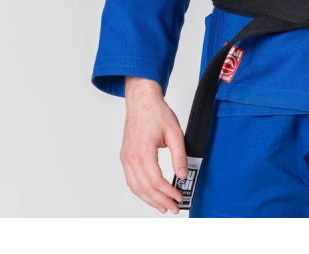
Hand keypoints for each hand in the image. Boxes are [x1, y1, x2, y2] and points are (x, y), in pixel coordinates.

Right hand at [120, 76, 188, 213]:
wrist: (141, 100)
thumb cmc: (156, 112)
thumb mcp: (174, 131)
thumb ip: (179, 155)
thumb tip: (183, 175)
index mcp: (143, 151)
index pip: (155, 181)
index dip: (168, 192)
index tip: (179, 197)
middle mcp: (131, 157)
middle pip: (144, 188)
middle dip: (160, 201)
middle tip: (173, 208)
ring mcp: (126, 158)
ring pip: (136, 187)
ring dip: (149, 200)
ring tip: (163, 206)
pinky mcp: (125, 157)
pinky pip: (131, 180)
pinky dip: (141, 191)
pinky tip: (150, 195)